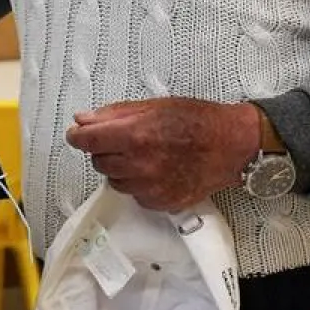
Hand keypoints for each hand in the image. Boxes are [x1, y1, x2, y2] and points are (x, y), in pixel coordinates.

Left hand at [64, 98, 260, 212]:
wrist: (232, 145)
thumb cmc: (196, 120)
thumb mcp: (153, 106)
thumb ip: (114, 114)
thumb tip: (83, 120)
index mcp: (134, 136)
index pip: (87, 141)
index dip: (78, 137)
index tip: (77, 135)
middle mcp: (139, 165)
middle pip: (98, 162)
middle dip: (104, 150)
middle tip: (123, 140)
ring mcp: (151, 188)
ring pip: (115, 180)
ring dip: (121, 168)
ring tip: (144, 155)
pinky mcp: (162, 203)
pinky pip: (135, 195)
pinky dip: (139, 184)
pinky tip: (156, 170)